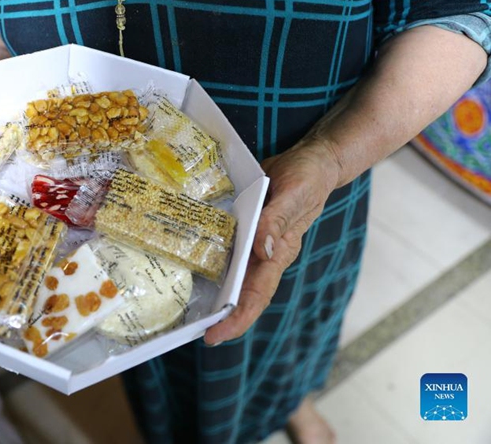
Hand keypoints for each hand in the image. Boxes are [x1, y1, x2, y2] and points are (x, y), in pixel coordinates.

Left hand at [204, 140, 340, 345]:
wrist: (312, 159)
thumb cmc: (308, 177)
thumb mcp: (294, 194)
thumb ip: (277, 220)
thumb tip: (263, 250)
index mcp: (279, 253)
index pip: (257, 294)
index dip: (237, 318)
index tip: (216, 336)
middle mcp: (264, 254)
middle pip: (240, 292)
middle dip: (218, 315)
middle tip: (188, 330)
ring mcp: (253, 242)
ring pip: (230, 274)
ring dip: (210, 292)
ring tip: (182, 309)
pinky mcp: (243, 227)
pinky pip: (225, 248)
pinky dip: (207, 259)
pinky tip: (184, 264)